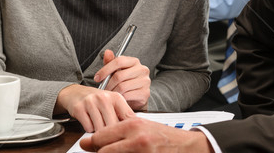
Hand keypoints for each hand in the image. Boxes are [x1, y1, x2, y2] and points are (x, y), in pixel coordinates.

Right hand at [55, 84, 134, 131]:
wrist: (75, 93)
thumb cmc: (96, 100)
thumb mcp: (112, 103)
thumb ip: (123, 115)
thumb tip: (135, 128)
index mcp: (116, 97)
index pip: (128, 117)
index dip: (128, 129)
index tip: (127, 135)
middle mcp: (104, 98)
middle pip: (113, 125)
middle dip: (111, 132)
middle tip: (109, 133)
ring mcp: (91, 102)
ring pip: (100, 129)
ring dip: (99, 131)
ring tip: (98, 125)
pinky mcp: (79, 108)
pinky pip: (88, 128)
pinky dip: (88, 129)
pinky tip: (89, 122)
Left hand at [80, 117, 212, 152]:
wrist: (186, 146)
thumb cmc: (162, 136)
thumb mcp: (141, 126)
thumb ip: (119, 130)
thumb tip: (93, 139)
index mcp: (132, 125)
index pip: (100, 136)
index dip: (91, 143)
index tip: (87, 145)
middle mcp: (136, 139)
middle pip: (103, 151)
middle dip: (98, 152)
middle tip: (99, 151)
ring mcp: (141, 152)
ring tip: (117, 150)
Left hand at [94, 50, 150, 110]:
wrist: (136, 98)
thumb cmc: (125, 82)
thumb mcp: (116, 71)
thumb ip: (110, 62)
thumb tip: (107, 52)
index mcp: (135, 61)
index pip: (119, 61)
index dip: (105, 70)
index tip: (97, 78)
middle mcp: (142, 69)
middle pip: (119, 76)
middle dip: (108, 84)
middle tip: (103, 90)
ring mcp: (145, 81)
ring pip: (122, 87)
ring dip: (113, 92)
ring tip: (110, 94)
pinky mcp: (145, 93)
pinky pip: (127, 95)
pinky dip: (119, 98)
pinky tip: (118, 98)